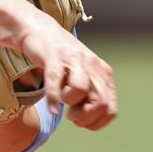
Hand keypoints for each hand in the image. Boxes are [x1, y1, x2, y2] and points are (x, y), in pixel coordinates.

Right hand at [19, 15, 117, 129]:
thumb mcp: (84, 75)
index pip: (111, 109)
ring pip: (81, 89)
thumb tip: (91, 121)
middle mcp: (92, 64)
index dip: (97, 122)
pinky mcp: (54, 56)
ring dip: (71, 104)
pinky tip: (52, 108)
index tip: (82, 122)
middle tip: (72, 116)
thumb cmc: (63, 58)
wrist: (41, 29)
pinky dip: (53, 98)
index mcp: (103, 72)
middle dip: (85, 117)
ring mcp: (73, 59)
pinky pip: (55, 80)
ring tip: (63, 103)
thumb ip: (92, 94)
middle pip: (100, 102)